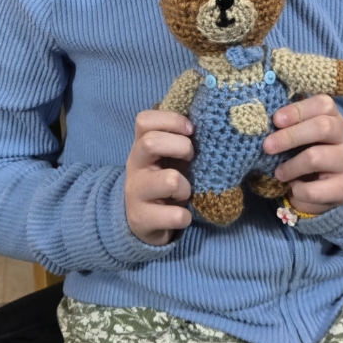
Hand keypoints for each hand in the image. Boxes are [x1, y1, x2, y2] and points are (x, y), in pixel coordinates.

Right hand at [124, 110, 193, 244]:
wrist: (142, 221)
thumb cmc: (163, 181)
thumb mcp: (167, 157)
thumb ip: (178, 138)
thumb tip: (208, 120)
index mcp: (140, 146)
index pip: (144, 120)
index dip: (171, 120)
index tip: (190, 131)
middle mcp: (134, 166)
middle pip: (150, 142)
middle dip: (182, 147)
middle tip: (190, 159)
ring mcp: (135, 193)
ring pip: (169, 180)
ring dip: (186, 187)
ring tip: (184, 193)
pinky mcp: (141, 219)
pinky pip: (174, 215)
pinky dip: (185, 216)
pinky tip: (182, 216)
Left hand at [263, 95, 342, 214]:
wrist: (318, 190)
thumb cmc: (301, 155)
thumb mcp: (295, 137)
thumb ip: (285, 126)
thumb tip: (262, 118)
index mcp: (333, 117)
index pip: (324, 104)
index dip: (298, 110)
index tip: (276, 120)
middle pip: (323, 127)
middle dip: (290, 136)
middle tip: (267, 146)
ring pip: (316, 157)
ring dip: (291, 166)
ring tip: (279, 173)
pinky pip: (315, 190)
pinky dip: (298, 190)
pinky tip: (294, 189)